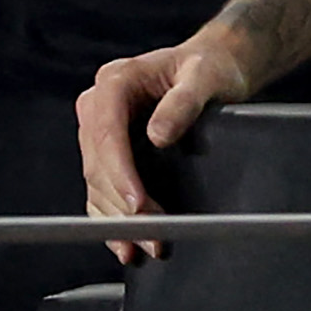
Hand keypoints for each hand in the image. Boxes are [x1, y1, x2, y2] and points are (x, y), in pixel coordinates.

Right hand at [74, 26, 255, 262]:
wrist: (213, 66)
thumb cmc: (210, 66)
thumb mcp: (205, 77)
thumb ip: (183, 102)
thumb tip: (158, 135)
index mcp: (116, 81)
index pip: (107, 132)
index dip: (119, 173)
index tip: (138, 204)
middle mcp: (99, 105)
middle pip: (99, 164)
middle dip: (124, 205)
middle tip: (153, 234)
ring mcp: (99, 131)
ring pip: (97, 184)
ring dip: (119, 220)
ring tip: (149, 244)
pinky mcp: (109, 153)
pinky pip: (101, 191)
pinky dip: (112, 218)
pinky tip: (126, 242)